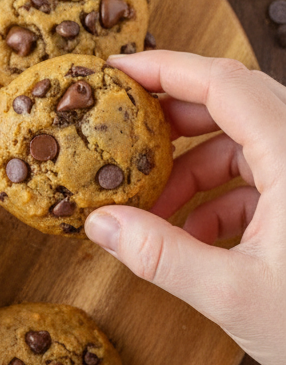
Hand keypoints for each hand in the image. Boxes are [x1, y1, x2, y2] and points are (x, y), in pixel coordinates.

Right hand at [84, 51, 285, 364]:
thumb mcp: (234, 295)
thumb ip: (161, 255)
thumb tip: (102, 224)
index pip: (222, 82)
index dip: (165, 68)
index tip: (117, 73)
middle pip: (233, 104)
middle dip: (172, 123)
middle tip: (123, 139)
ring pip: (245, 144)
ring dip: (194, 171)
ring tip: (152, 212)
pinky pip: (262, 179)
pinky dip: (222, 199)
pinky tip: (193, 239)